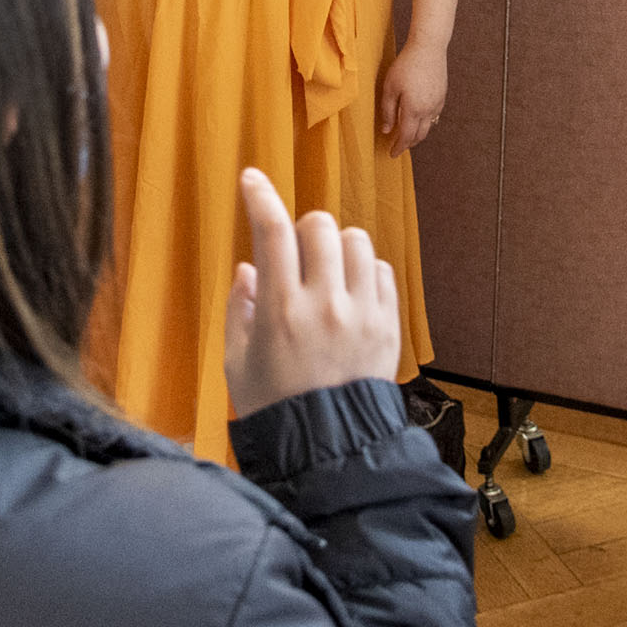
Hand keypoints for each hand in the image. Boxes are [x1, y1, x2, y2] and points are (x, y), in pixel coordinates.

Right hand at [221, 169, 402, 415]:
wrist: (331, 446)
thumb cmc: (274, 406)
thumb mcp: (237, 362)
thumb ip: (240, 310)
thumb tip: (248, 269)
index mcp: (280, 311)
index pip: (271, 232)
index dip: (260, 197)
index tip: (252, 180)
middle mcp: (324, 304)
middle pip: (319, 226)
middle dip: (303, 230)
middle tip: (297, 256)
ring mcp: (362, 313)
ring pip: (356, 240)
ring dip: (337, 247)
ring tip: (328, 274)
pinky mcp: (389, 324)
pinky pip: (382, 270)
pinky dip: (364, 272)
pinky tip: (350, 295)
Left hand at [379, 41, 447, 153]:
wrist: (428, 48)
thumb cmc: (406, 65)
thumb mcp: (390, 88)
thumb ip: (388, 111)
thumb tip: (387, 130)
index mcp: (414, 109)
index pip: (406, 136)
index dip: (399, 147)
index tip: (392, 154)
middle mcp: (428, 110)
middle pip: (419, 135)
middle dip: (409, 144)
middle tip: (399, 147)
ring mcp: (437, 103)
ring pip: (428, 126)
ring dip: (418, 134)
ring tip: (408, 135)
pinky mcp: (442, 96)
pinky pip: (434, 115)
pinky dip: (426, 122)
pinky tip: (419, 119)